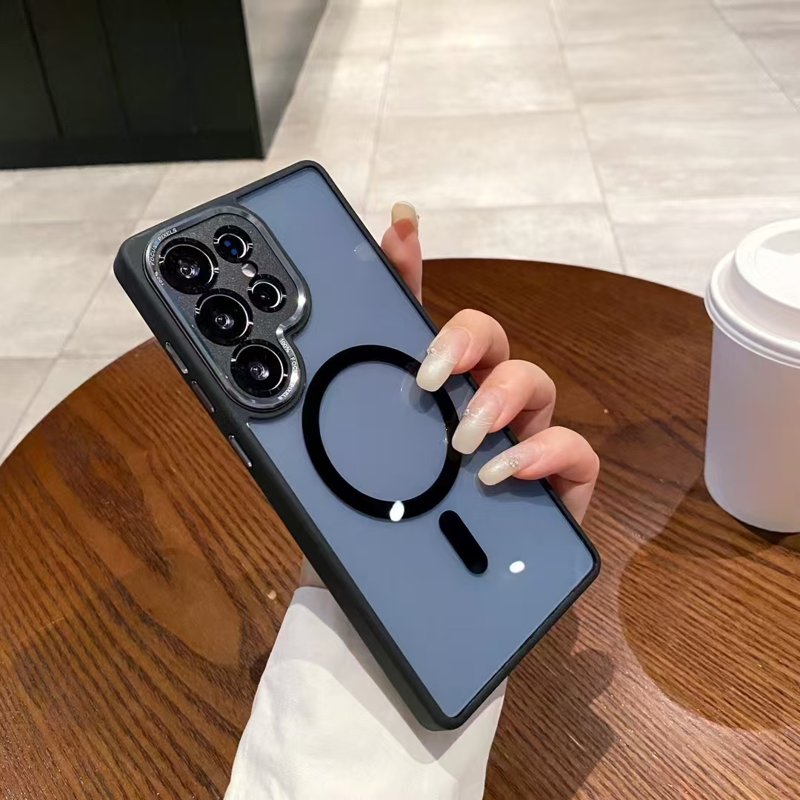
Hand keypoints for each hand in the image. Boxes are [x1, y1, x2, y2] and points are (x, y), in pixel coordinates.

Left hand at [300, 201, 598, 586]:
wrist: (401, 612)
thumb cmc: (371, 537)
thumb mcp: (332, 476)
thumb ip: (316, 423)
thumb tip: (266, 377)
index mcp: (420, 398)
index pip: (415, 321)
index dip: (409, 267)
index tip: (397, 227)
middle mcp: (472, 408)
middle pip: (489, 338)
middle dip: (465, 338)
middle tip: (428, 376)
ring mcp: (517, 441)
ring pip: (536, 381)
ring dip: (502, 397)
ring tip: (464, 440)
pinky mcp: (555, 486)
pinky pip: (576, 449)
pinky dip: (545, 452)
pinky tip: (504, 472)